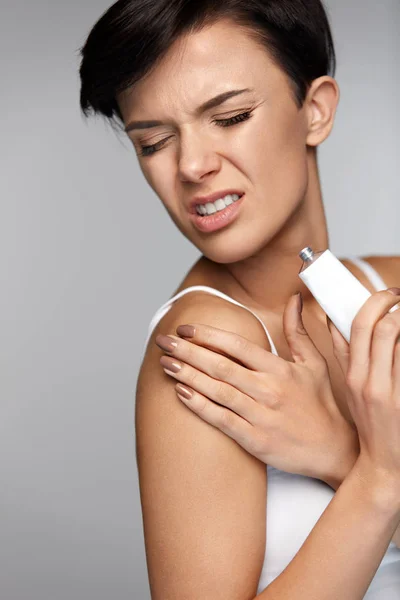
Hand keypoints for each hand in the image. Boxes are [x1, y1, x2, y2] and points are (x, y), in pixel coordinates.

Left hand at [155, 293, 357, 481]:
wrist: (333, 450)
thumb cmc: (319, 404)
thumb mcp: (313, 364)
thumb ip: (298, 331)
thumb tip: (294, 298)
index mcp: (280, 370)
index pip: (238, 346)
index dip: (209, 335)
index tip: (185, 328)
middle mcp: (269, 390)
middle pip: (221, 366)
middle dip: (188, 351)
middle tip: (163, 341)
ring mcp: (261, 416)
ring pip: (218, 391)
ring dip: (188, 376)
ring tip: (165, 363)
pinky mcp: (256, 440)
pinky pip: (222, 420)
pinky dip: (200, 406)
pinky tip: (180, 394)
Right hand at [326, 287, 399, 494]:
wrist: (384, 464)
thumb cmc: (370, 423)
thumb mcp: (351, 386)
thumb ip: (345, 352)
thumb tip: (336, 319)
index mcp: (353, 374)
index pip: (359, 326)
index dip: (376, 301)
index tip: (389, 293)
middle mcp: (370, 381)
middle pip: (383, 328)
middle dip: (397, 305)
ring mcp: (391, 393)